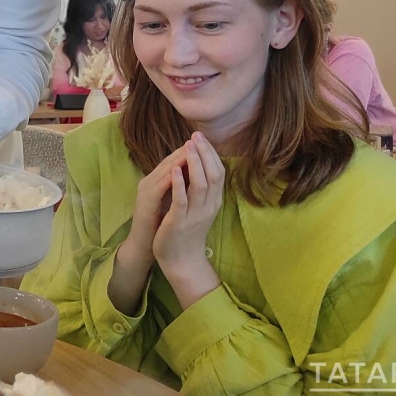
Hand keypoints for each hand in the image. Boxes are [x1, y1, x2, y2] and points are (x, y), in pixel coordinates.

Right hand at [125, 145, 192, 262]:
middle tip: (201, 138)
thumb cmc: (159, 224)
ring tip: (193, 148)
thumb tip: (197, 174)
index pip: (175, 159)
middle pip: (170, 160)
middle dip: (187, 149)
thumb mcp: (171, 201)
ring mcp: (146, 190)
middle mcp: (150, 181)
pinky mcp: (146, 202)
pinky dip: (171, 178)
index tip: (206, 142)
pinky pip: (159, 187)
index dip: (190, 150)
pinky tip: (181, 171)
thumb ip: (180, 187)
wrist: (143, 246)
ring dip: (179, 158)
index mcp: (157, 180)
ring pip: (164, 169)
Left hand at [151, 133, 225, 276]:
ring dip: (195, 163)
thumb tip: (198, 163)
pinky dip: (180, 183)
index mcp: (213, 202)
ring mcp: (196, 214)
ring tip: (188, 146)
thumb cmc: (187, 231)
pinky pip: (182, 200)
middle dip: (205, 153)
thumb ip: (200, 188)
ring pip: (201, 185)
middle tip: (196, 135)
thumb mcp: (198, 207)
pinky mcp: (180, 221)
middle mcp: (208, 206)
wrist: (180, 260)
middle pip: (214, 175)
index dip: (211, 154)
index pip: (219, 173)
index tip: (201, 137)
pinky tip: (176, 168)